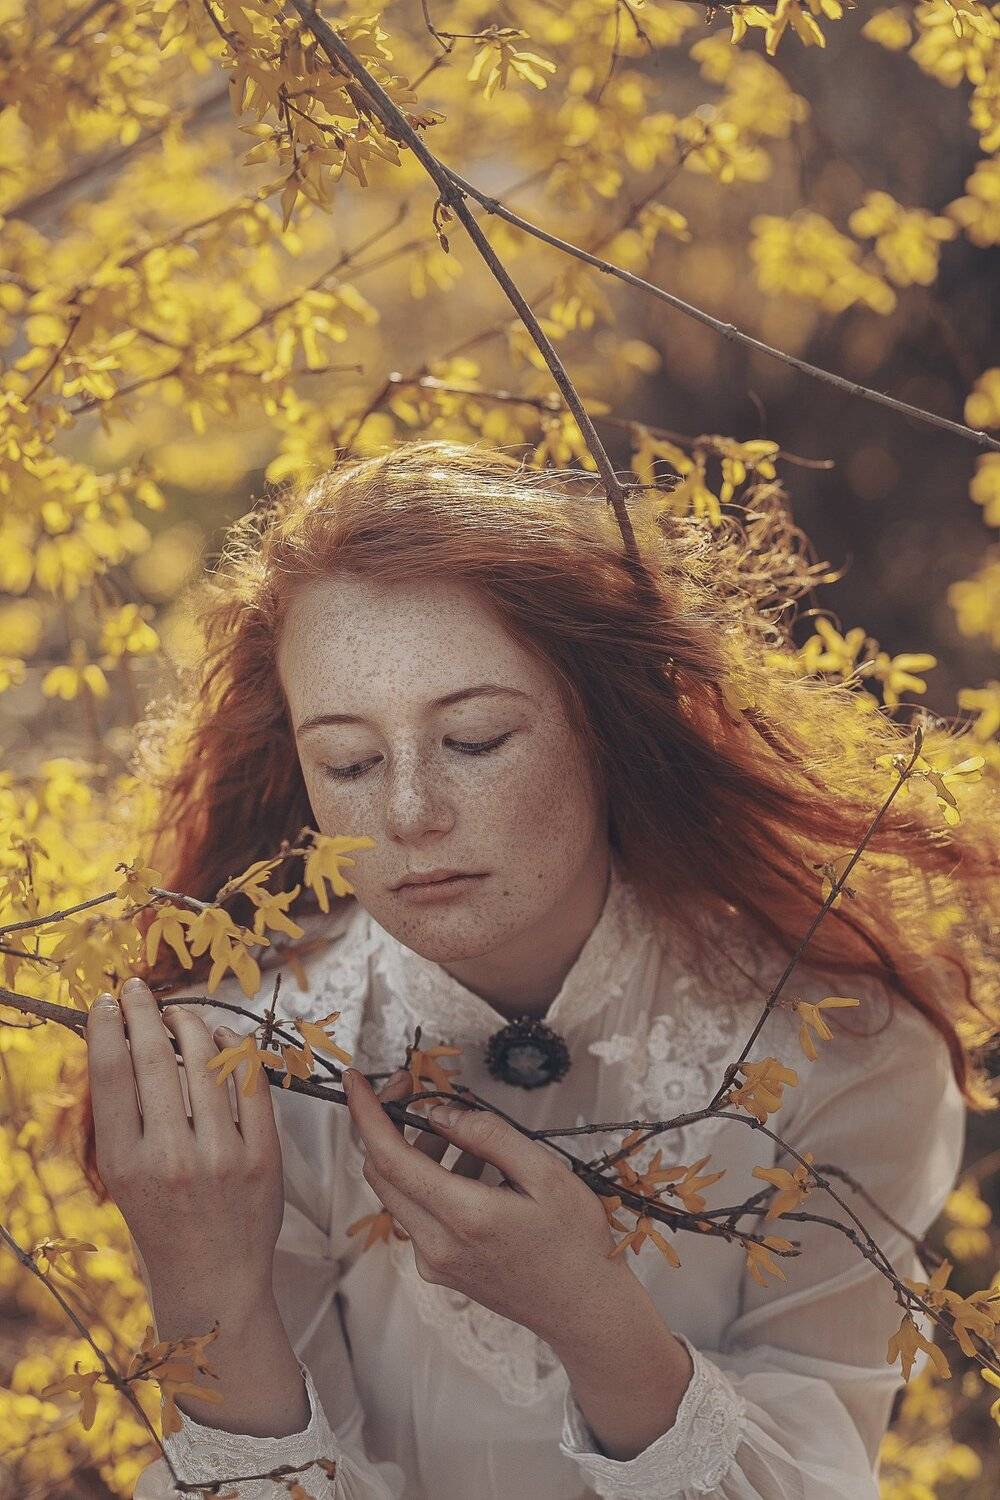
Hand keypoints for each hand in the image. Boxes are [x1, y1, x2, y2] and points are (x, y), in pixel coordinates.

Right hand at [85, 978, 283, 1313]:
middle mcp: (169, 1158)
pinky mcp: (263, 1157)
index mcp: (124, 1165)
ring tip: (177, 1014)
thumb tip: (123, 1044)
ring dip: (188, 1024)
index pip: (110, 1076)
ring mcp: (221, 1157)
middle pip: (152, 1060)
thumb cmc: (162, 1222)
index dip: (107, 1028)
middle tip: (137, 988)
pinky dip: (234, 1050)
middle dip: (142, 1013)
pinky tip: (221, 1036)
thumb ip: (125, 1120)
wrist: (214, 1280)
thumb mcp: (125, 1179)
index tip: (107, 1000)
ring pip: (204, 1062)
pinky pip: (250, 1084)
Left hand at [344, 1067, 620, 1348]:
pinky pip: (419, 1212)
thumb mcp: (546, 1172)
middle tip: (418, 1090)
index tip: (355, 1079)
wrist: (583, 1310)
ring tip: (468, 1136)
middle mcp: (436, 1245)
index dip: (367, 1113)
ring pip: (400, 1191)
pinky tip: (475, 1170)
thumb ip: (489, 1135)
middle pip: (382, 1173)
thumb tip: (440, 1111)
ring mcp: (434, 1262)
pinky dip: (433, 1180)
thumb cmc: (574, 1239)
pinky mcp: (439, 1269)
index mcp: (463, 1216)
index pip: (389, 1158)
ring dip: (418, 1151)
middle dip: (390, 1123)